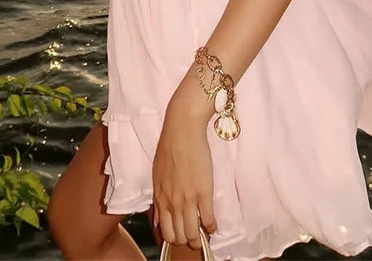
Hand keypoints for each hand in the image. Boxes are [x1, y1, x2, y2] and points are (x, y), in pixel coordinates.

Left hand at [152, 97, 217, 250]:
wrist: (182, 130)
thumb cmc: (169, 147)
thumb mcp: (158, 175)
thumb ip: (159, 198)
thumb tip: (158, 217)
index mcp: (160, 198)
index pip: (165, 231)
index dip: (174, 238)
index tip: (181, 236)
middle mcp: (172, 203)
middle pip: (178, 236)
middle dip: (186, 241)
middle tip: (193, 238)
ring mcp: (188, 199)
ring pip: (192, 233)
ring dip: (199, 239)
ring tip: (204, 236)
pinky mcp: (203, 192)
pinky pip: (208, 219)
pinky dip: (211, 227)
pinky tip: (213, 226)